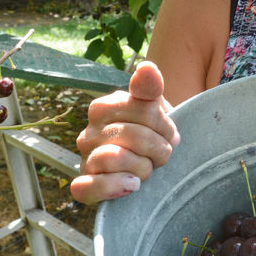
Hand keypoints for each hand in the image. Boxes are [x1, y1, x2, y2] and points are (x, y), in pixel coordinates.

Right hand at [70, 61, 179, 204]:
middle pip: (133, 135)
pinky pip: (88, 187)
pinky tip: (133, 185)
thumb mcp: (154, 109)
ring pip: (115, 158)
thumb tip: (147, 67)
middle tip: (164, 154)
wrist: (143, 167)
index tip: (171, 135)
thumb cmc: (149, 135)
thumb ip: (149, 88)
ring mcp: (84, 159)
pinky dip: (113, 186)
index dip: (165, 125)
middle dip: (159, 148)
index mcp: (103, 107)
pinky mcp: (84, 186)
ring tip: (148, 170)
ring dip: (143, 168)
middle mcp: (89, 132)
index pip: (143, 110)